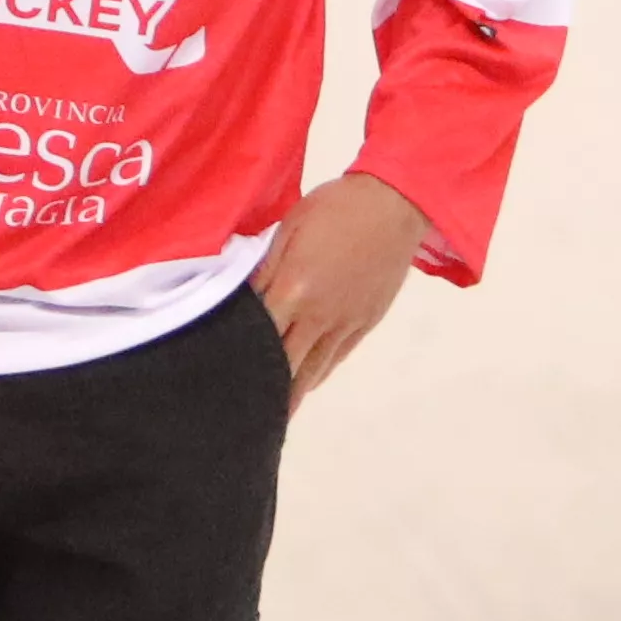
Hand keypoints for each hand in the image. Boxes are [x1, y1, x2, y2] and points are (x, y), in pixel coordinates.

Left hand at [252, 172, 432, 400]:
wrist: (393, 205)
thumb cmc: (335, 209)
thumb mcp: (289, 228)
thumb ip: (264, 269)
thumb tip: (242, 300)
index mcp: (294, 290)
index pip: (260, 335)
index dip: (242, 358)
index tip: (226, 377)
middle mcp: (319, 316)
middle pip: (287, 364)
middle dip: (267, 390)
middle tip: (246, 412)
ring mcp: (345, 323)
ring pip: (314, 369)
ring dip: (294, 393)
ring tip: (273, 415)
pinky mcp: (366, 323)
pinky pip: (337, 358)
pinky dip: (318, 375)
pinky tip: (305, 385)